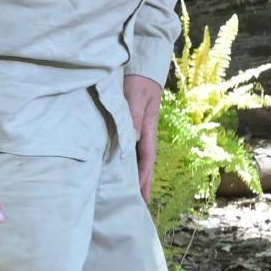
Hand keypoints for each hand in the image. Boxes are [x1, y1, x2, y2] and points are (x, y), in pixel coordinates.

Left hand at [124, 74, 163, 199]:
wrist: (141, 68)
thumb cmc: (138, 81)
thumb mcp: (135, 96)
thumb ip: (132, 116)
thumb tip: (134, 139)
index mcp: (148, 129)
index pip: (147, 157)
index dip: (144, 177)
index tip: (142, 195)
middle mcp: (145, 132)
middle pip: (145, 162)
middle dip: (144, 182)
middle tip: (140, 202)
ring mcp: (138, 129)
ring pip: (138, 156)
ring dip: (137, 174)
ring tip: (132, 191)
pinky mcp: (131, 124)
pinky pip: (130, 147)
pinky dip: (128, 161)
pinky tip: (122, 167)